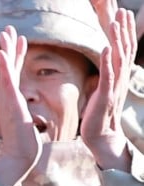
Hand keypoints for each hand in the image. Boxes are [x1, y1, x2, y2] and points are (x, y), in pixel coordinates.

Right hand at [0, 26, 40, 185]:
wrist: (20, 155)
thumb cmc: (25, 144)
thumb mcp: (27, 124)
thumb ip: (27, 117)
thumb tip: (30, 118)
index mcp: (15, 98)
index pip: (16, 72)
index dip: (18, 55)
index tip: (20, 39)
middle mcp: (10, 96)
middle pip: (8, 65)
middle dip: (8, 46)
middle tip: (7, 28)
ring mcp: (8, 98)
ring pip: (6, 68)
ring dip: (5, 49)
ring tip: (5, 33)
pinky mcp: (10, 101)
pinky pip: (6, 79)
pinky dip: (3, 65)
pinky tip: (1, 52)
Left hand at [83, 2, 135, 170]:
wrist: (100, 136)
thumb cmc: (98, 113)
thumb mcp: (101, 89)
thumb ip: (104, 75)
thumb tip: (103, 64)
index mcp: (118, 76)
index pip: (122, 49)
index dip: (123, 31)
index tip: (122, 13)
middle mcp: (119, 79)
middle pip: (124, 49)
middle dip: (123, 29)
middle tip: (123, 10)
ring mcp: (113, 87)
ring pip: (118, 59)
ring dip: (117, 40)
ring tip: (115, 23)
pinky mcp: (105, 96)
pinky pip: (108, 76)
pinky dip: (107, 61)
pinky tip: (105, 48)